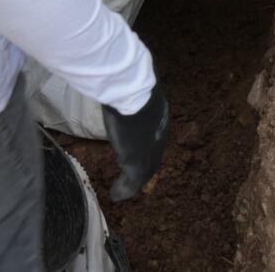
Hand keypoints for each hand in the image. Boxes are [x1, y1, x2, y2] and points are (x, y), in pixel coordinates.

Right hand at [102, 84, 169, 201]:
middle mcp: (159, 135)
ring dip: (133, 183)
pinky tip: (116, 196)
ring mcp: (149, 151)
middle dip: (143, 167)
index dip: (145, 145)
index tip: (134, 149)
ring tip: (122, 192)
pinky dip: (124, 190)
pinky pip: (132, 182)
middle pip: (152, 156)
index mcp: (160, 115)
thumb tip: (115, 80)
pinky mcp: (137, 163)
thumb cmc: (127, 79)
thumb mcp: (130, 82)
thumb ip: (126, 88)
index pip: (154, 135)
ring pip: (143, 171)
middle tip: (131, 179)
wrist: (130, 89)